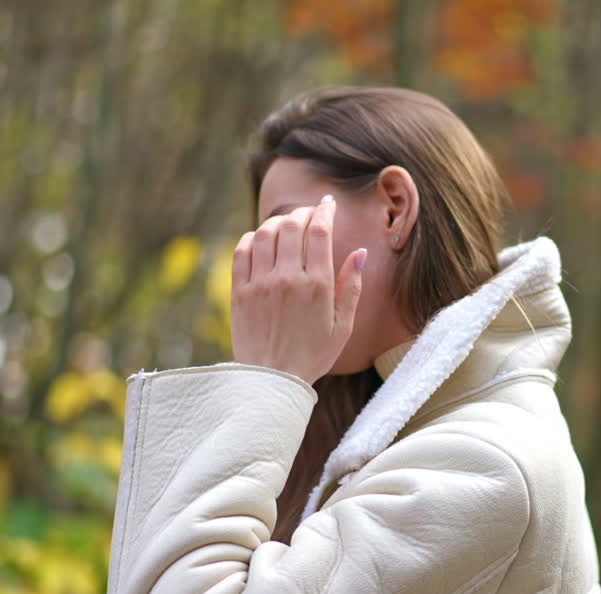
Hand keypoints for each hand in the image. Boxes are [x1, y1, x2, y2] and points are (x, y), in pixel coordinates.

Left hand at [230, 195, 366, 385]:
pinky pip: (241, 251)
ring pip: (265, 234)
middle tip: (308, 214)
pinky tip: (260, 242)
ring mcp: (260, 284)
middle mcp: (287, 279)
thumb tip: (361, 253)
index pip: (319, 232)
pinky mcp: (239, 292)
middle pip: (292, 226)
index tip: (328, 204)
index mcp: (317, 286)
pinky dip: (251, 238)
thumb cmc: (312, 356)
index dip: (325, 211)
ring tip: (286, 226)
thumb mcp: (343, 326)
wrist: (271, 382)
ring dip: (277, 223)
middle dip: (302, 213)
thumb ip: (352, 287)